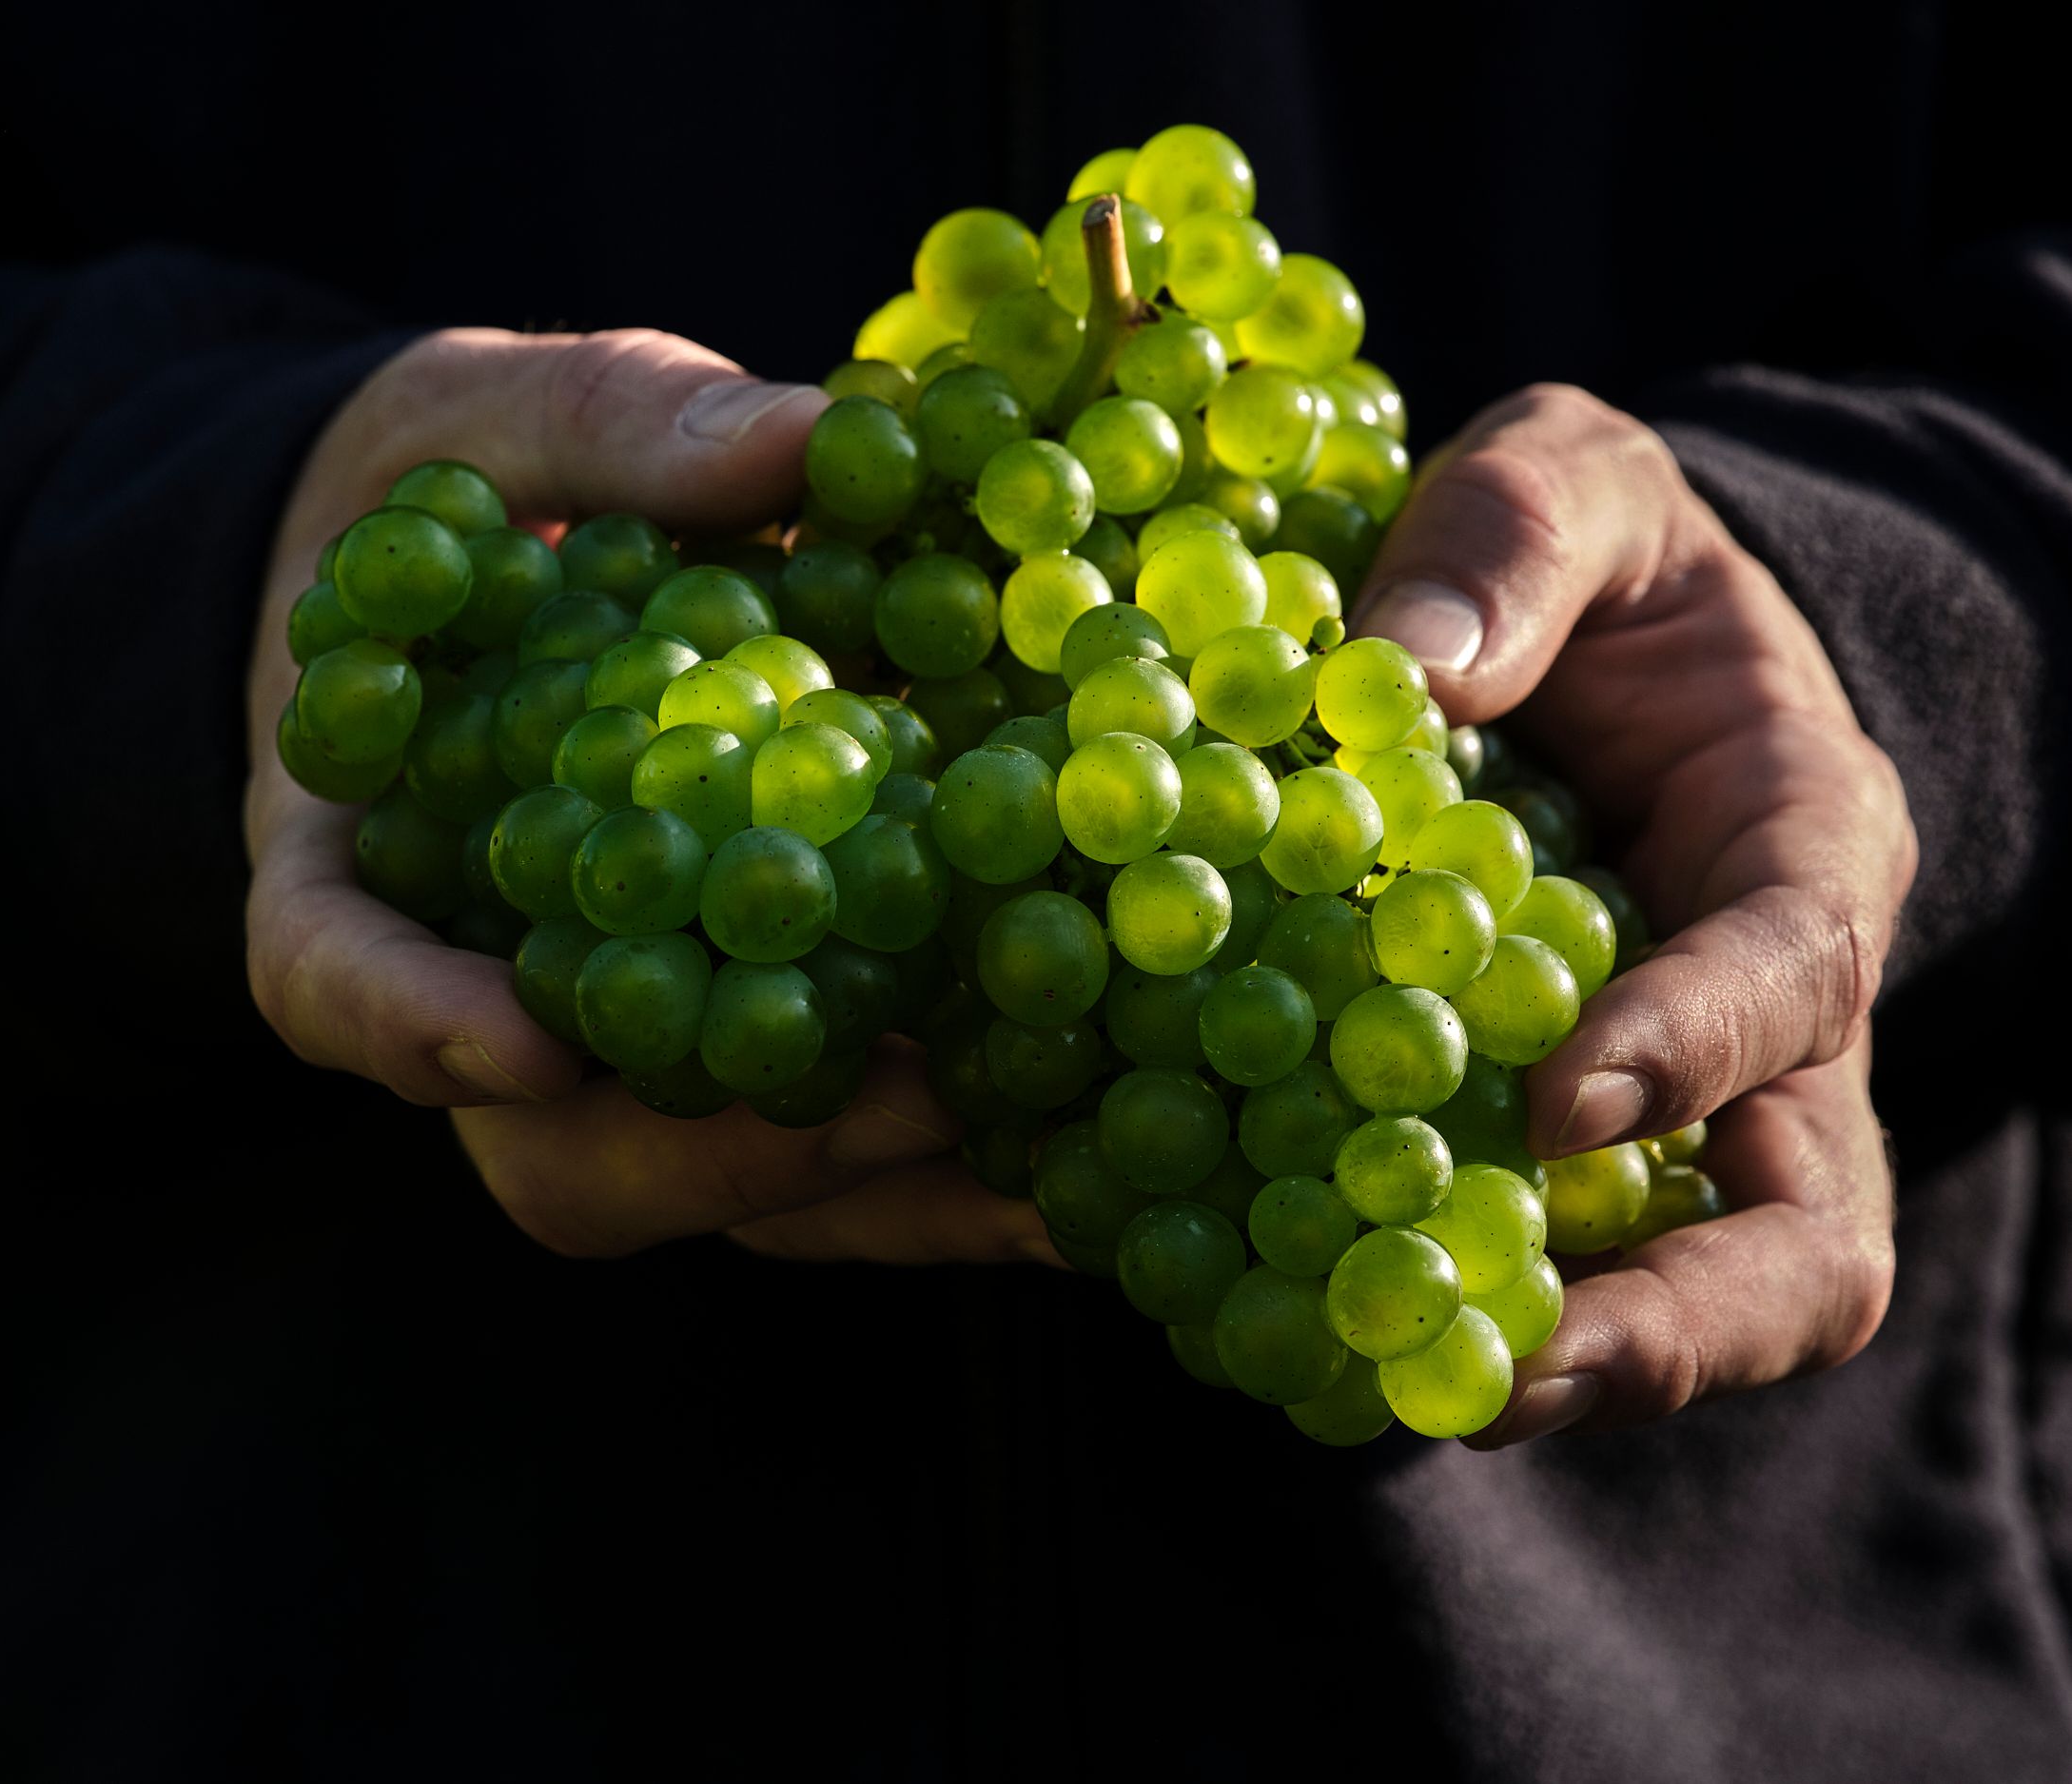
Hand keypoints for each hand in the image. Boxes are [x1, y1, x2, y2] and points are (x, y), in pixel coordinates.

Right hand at [243, 327, 1053, 1266]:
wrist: (508, 552)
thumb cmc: (465, 484)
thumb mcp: (495, 415)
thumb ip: (609, 428)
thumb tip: (796, 445)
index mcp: (366, 851)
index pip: (332, 973)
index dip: (408, 1025)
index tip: (520, 1041)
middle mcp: (500, 989)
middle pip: (559, 1151)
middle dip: (724, 1148)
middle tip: (901, 1091)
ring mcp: (648, 1039)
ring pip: (726, 1191)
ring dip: (888, 1192)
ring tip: (1055, 1171)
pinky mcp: (778, 1036)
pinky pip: (851, 1152)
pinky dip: (970, 1163)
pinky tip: (1113, 1136)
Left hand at [1350, 383, 1915, 1445]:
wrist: (1587, 633)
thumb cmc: (1597, 555)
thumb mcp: (1569, 479)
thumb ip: (1511, 540)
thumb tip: (1391, 677)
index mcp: (1799, 840)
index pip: (1794, 971)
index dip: (1694, 1044)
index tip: (1555, 1102)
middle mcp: (1770, 1011)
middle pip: (1808, 1227)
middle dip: (1681, 1320)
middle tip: (1511, 1370)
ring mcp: (1678, 1102)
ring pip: (1694, 1287)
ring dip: (1566, 1360)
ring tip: (1399, 1388)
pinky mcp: (1565, 1140)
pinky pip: (1544, 1257)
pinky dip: (1451, 1302)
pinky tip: (1309, 1321)